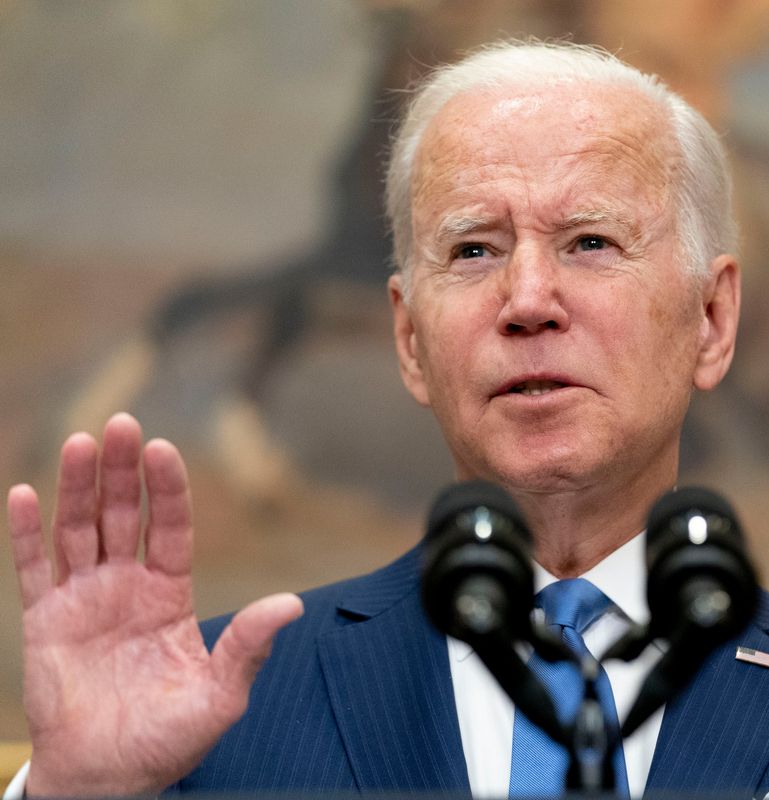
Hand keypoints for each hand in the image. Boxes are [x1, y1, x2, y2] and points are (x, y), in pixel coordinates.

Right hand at [7, 413, 302, 795]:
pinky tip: (22, 493)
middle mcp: (126, 586)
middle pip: (122, 515)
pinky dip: (25, 532)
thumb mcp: (219, 695)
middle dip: (121, 471)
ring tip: (82, 442)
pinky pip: (33, 568)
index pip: (170, 527)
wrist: (110, 777)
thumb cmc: (170, 739)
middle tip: (121, 424)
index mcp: (170, 594)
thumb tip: (292, 605)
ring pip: (78, 529)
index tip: (163, 449)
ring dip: (77, 486)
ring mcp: (84, 599)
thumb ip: (247, 647)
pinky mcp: (45, 620)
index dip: (167, 489)